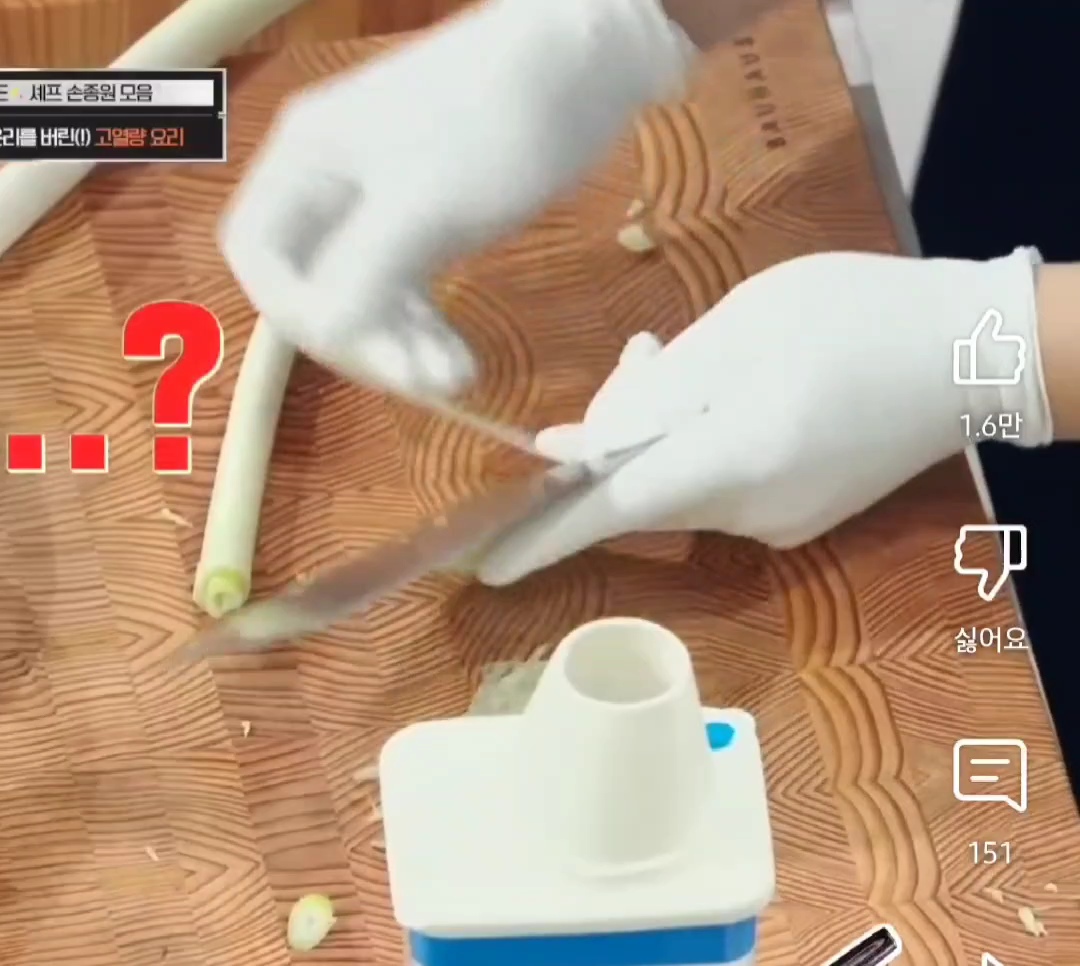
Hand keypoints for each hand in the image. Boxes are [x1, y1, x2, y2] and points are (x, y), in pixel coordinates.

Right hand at [220, 0, 693, 397]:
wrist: (585, 70)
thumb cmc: (496, 123)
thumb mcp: (424, 203)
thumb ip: (365, 273)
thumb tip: (323, 337)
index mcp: (308, 160)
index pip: (259, 253)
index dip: (291, 309)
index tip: (349, 347)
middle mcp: (332, 184)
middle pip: (313, 286)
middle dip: (362, 339)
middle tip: (419, 380)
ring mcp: (381, 207)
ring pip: (365, 297)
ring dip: (401, 346)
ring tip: (454, 379)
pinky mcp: (427, 225)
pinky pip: (405, 292)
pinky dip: (426, 330)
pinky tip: (458, 361)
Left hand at [473, 247, 1051, 585]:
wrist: (971, 354)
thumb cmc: (849, 319)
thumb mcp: (736, 334)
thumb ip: (648, 399)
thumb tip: (574, 448)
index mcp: (730, 464)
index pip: (608, 513)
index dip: (542, 537)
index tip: (484, 565)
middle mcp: (749, 516)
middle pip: (639, 493)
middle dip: (610, 441)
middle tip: (643, 354)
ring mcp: (779, 525)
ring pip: (677, 487)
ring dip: (655, 434)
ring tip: (683, 358)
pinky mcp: (800, 516)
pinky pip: (718, 489)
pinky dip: (697, 448)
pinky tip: (728, 395)